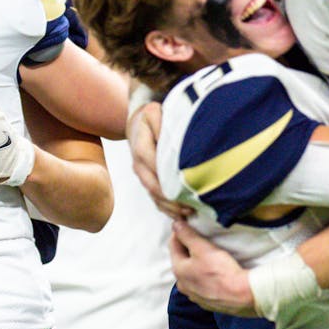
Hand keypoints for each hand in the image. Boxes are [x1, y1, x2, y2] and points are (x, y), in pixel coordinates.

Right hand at [130, 102, 191, 217]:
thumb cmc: (149, 118)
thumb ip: (160, 123)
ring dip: (170, 207)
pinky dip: (167, 209)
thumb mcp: (154, 113)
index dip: (169, 179)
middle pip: (154, 186)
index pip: (155, 167)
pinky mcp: (146, 181)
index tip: (187, 186)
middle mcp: (139, 165)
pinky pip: (154, 199)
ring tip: (190, 213)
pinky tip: (181, 214)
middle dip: (172, 199)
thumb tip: (170, 139)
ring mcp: (142, 175)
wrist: (136, 125)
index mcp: (141, 148)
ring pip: (154, 196)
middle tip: (192, 206)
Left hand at [170, 222, 257, 316]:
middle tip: (199, 237)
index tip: (186, 223)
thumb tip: (175, 224)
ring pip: (191, 273)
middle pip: (181, 260)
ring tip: (208, 254)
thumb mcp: (203, 248)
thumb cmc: (221, 271)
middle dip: (187, 247)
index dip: (179, 232)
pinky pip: (201, 284)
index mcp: (178, 270)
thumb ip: (187, 235)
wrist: (241, 295)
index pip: (173, 245)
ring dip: (196, 263)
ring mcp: (194, 295)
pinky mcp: (206, 301)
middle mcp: (182, 284)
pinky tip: (214, 272)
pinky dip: (204, 276)